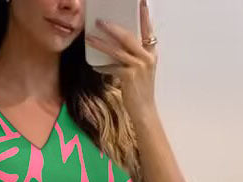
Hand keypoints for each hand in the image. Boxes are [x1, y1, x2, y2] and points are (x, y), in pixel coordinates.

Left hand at [85, 0, 157, 121]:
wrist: (144, 110)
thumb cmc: (140, 90)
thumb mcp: (141, 70)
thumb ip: (133, 56)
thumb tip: (116, 47)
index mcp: (151, 52)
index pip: (147, 29)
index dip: (143, 15)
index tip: (140, 1)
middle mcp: (147, 57)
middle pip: (128, 36)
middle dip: (112, 27)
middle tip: (99, 20)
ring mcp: (139, 66)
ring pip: (117, 50)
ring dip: (101, 43)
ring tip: (90, 37)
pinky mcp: (129, 76)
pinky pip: (111, 67)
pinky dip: (101, 66)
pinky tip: (94, 65)